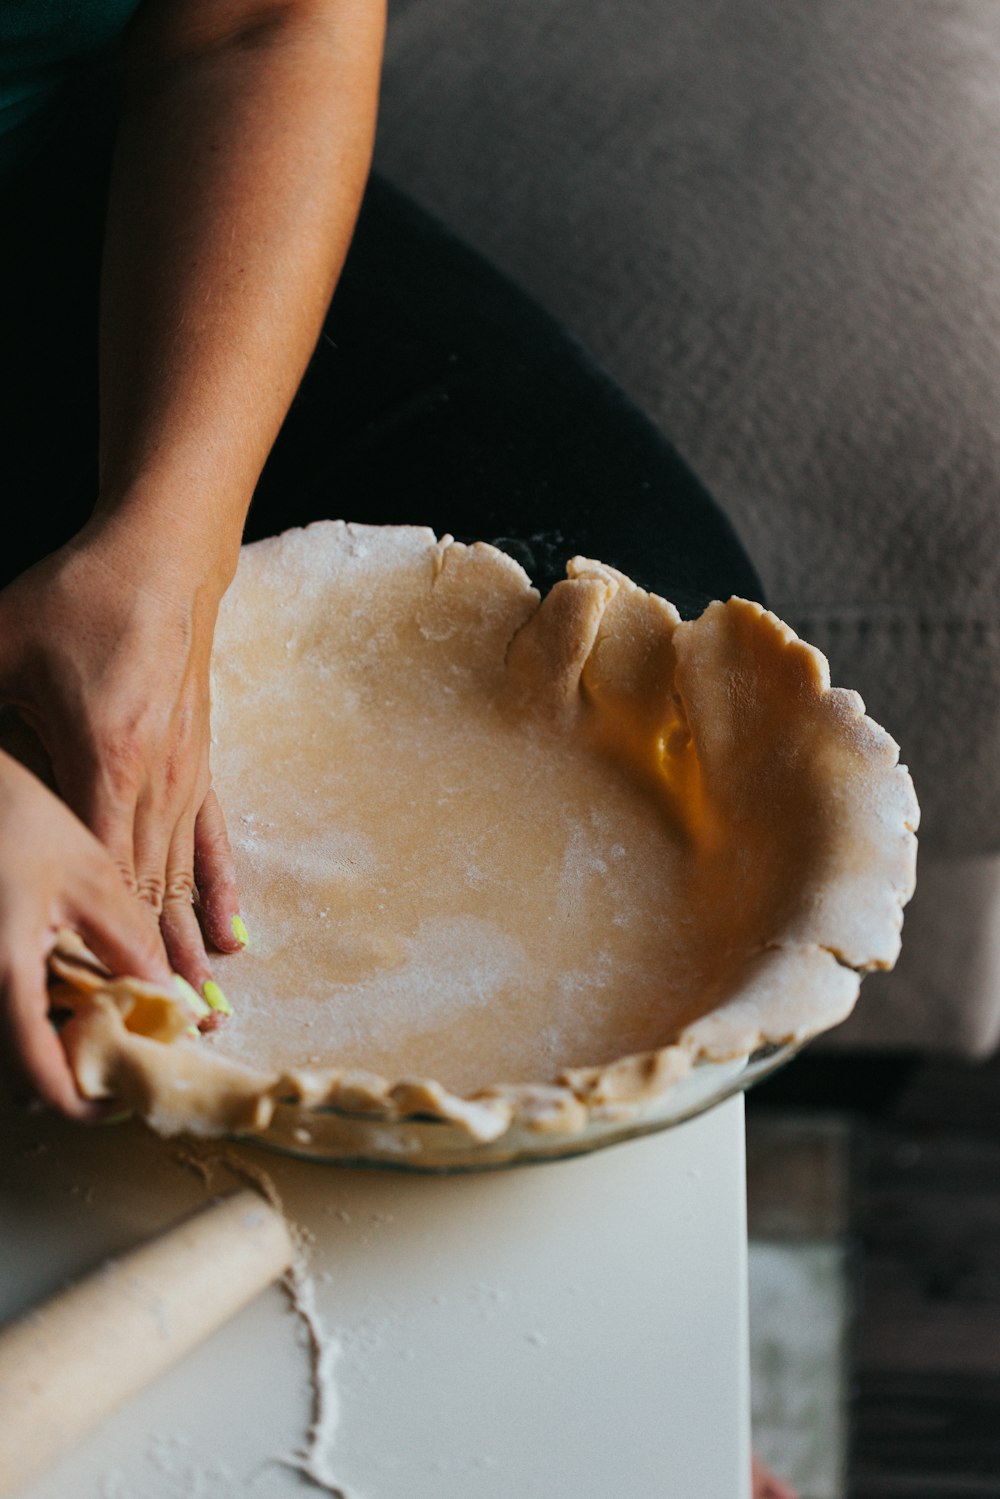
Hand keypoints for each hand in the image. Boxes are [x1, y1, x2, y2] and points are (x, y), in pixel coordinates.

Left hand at [0, 513, 243, 993]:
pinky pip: (213, 842)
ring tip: (205, 1012)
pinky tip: (233, 937)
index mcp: (103, 761)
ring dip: (189, 948)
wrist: (163, 557)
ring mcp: (184, 777)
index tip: (99, 1005)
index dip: (98, 944)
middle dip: (151, 971)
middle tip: (161, 1040)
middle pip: (148, 894)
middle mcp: (154, 783)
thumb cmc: (80, 597)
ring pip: (183, 879)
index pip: (99, 874)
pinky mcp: (199, 764)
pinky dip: (220, 893)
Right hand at [0, 750, 173, 1116]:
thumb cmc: (18, 821)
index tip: (125, 1099)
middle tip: (119, 1059)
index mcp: (4, 975)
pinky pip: (3, 1015)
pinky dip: (33, 1020)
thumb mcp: (90, 880)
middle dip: (70, 1078)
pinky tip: (62, 993)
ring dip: (50, 1050)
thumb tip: (171, 1001)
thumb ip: (129, 946)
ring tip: (99, 1024)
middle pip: (20, 1074)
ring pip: (8, 1047)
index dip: (85, 1103)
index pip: (41, 1078)